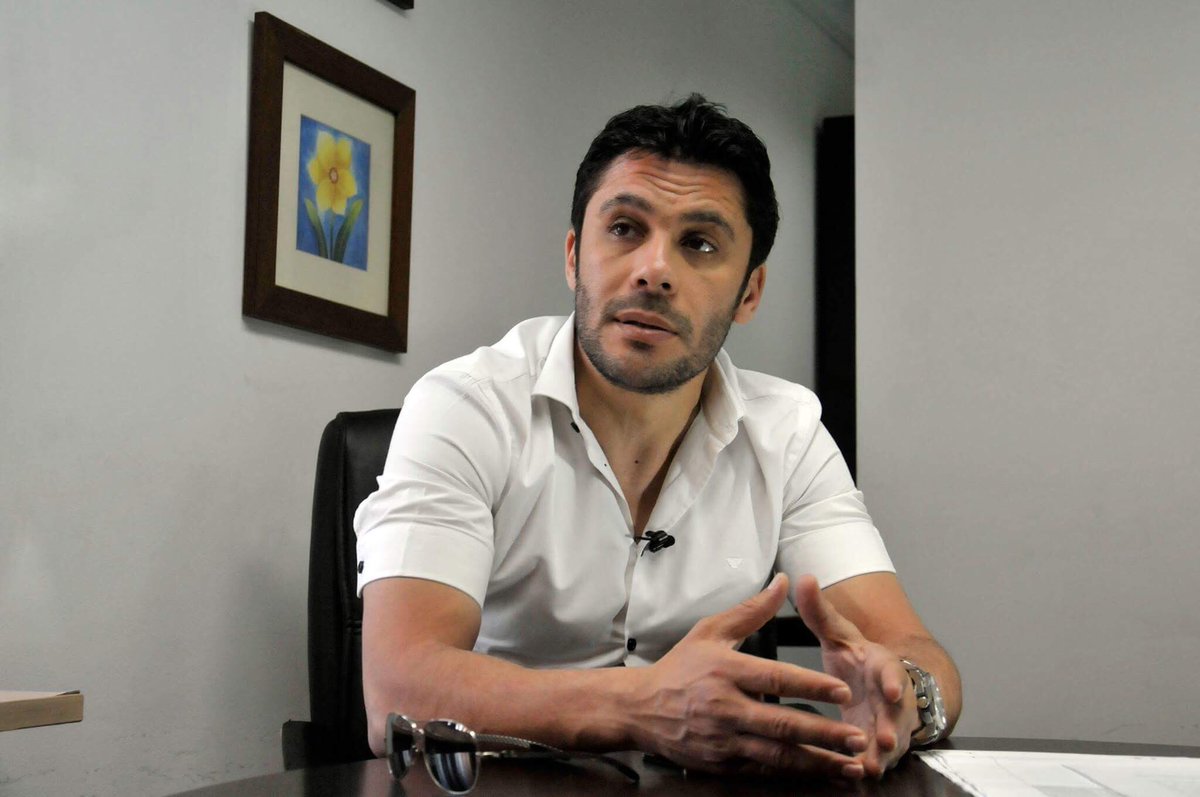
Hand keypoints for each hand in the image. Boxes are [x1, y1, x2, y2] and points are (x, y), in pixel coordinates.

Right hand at [627, 573, 868, 778]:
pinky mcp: (723, 763)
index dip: (811, 686)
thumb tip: (782, 582)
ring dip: (817, 762)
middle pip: (782, 724)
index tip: (842, 691)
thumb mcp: (710, 631)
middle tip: (858, 737)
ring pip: (778, 755)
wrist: (640, 710)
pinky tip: (819, 774)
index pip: (775, 679)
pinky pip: (764, 770)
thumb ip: (751, 611)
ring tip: (851, 765)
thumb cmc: (680, 667)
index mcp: (726, 671)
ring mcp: (724, 740)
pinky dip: (794, 774)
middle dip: (824, 733)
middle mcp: (726, 708)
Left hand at [793, 574, 919, 776]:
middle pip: (897, 715)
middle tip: (883, 740)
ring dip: (881, 755)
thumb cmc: (858, 660)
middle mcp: (893, 699)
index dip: (894, 681)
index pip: (893, 671)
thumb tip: (804, 577)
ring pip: (891, 743)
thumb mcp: (840, 634)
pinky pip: (877, 760)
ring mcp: (890, 725)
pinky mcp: (880, 749)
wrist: (884, 687)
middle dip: (891, 727)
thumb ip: (820, 611)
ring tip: (870, 767)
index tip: (891, 690)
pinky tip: (857, 777)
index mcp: (884, 667)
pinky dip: (868, 768)